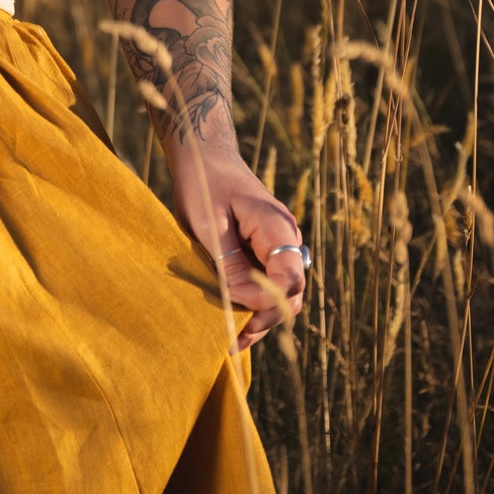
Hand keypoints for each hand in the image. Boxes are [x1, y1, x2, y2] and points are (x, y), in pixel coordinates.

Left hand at [170, 142, 306, 349]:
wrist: (203, 154)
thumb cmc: (203, 183)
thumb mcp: (208, 223)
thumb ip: (230, 261)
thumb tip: (245, 299)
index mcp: (277, 229)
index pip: (288, 281)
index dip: (264, 303)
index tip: (232, 308)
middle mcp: (286, 239)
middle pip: (290, 294)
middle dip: (263, 319)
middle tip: (230, 339)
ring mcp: (277, 245)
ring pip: (280, 293)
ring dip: (258, 316)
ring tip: (229, 339)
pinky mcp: (264, 249)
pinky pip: (268, 282)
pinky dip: (253, 302)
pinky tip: (231, 319)